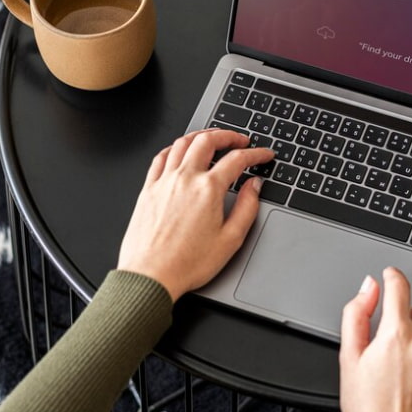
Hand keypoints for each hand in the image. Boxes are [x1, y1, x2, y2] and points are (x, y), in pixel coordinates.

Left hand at [117, 129, 274, 300]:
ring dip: (201, 135)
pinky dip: (173, 148)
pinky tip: (179, 151)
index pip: (237, 159)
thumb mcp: (230, 240)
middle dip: (228, 135)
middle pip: (207, 141)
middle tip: (240, 140)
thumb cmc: (186, 264)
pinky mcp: (148, 190)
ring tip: (212, 138)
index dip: (255, 154)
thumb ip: (247, 208)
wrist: (150, 277)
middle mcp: (184, 179)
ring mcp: (164, 182)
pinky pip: (160, 157)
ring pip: (182, 143)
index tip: (263, 155)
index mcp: (208, 190)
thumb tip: (254, 187)